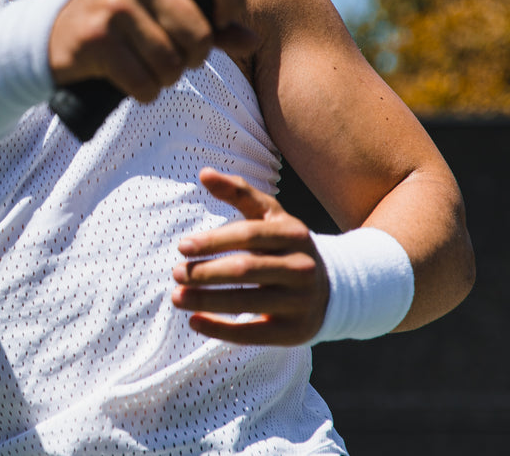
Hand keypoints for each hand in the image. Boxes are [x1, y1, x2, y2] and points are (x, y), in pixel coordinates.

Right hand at [48, 0, 255, 101]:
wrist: (54, 34)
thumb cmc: (122, 23)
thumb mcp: (164, 12)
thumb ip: (212, 24)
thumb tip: (252, 40)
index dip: (232, 3)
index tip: (218, 24)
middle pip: (201, 32)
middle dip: (194, 57)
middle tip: (176, 57)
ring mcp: (117, 7)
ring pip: (172, 63)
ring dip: (165, 77)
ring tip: (149, 67)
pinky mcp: (98, 39)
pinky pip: (144, 83)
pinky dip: (143, 91)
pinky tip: (131, 81)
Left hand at [171, 167, 327, 345]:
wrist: (333, 287)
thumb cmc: (285, 245)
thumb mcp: (270, 215)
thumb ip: (238, 192)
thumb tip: (204, 173)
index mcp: (294, 234)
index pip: (249, 235)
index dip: (213, 241)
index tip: (182, 247)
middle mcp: (301, 268)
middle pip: (246, 270)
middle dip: (206, 272)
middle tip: (176, 273)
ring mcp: (300, 302)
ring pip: (246, 302)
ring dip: (206, 301)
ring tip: (176, 297)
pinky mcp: (294, 332)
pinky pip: (253, 334)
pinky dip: (221, 329)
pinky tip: (194, 322)